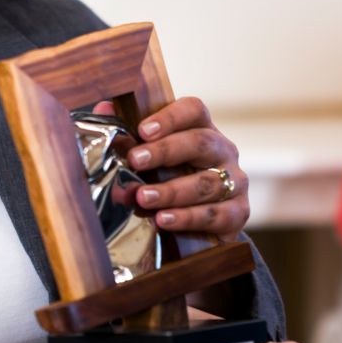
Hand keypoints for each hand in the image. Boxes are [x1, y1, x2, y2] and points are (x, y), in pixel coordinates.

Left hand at [121, 97, 249, 238]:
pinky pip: (214, 214)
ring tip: (143, 197)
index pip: (193, 110)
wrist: (196, 232)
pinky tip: (164, 220)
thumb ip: (128, 135)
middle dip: (165, 151)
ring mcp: (235, 182)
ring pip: (206, 183)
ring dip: (171, 191)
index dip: (169, 117)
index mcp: (202, 129)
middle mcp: (223, 151)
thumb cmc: (169, 183)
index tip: (142, 130)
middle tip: (135, 161)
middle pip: (200, 142)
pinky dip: (187, 218)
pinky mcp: (238, 213)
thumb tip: (104, 110)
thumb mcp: (150, 160)